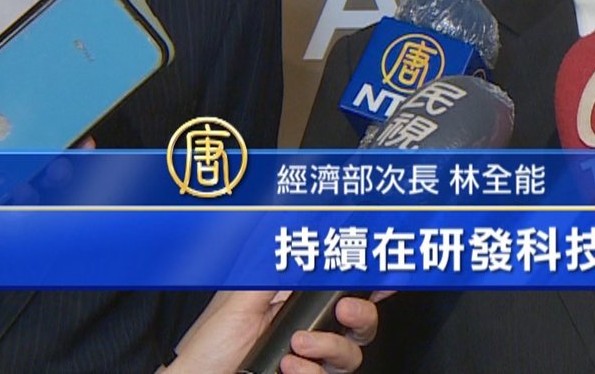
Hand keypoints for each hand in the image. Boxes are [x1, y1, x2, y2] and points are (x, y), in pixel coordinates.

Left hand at [164, 290, 389, 373]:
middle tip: (346, 312)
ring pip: (350, 355)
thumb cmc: (207, 347)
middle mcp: (306, 329)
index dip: (368, 280)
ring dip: (331, 347)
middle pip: (359, 323)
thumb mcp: (240, 297)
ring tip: (298, 345)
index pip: (339, 286)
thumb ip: (275, 269)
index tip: (387, 273)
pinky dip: (311, 373)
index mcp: (293, 300)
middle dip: (363, 315)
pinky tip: (288, 367)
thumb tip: (303, 234)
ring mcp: (306, 360)